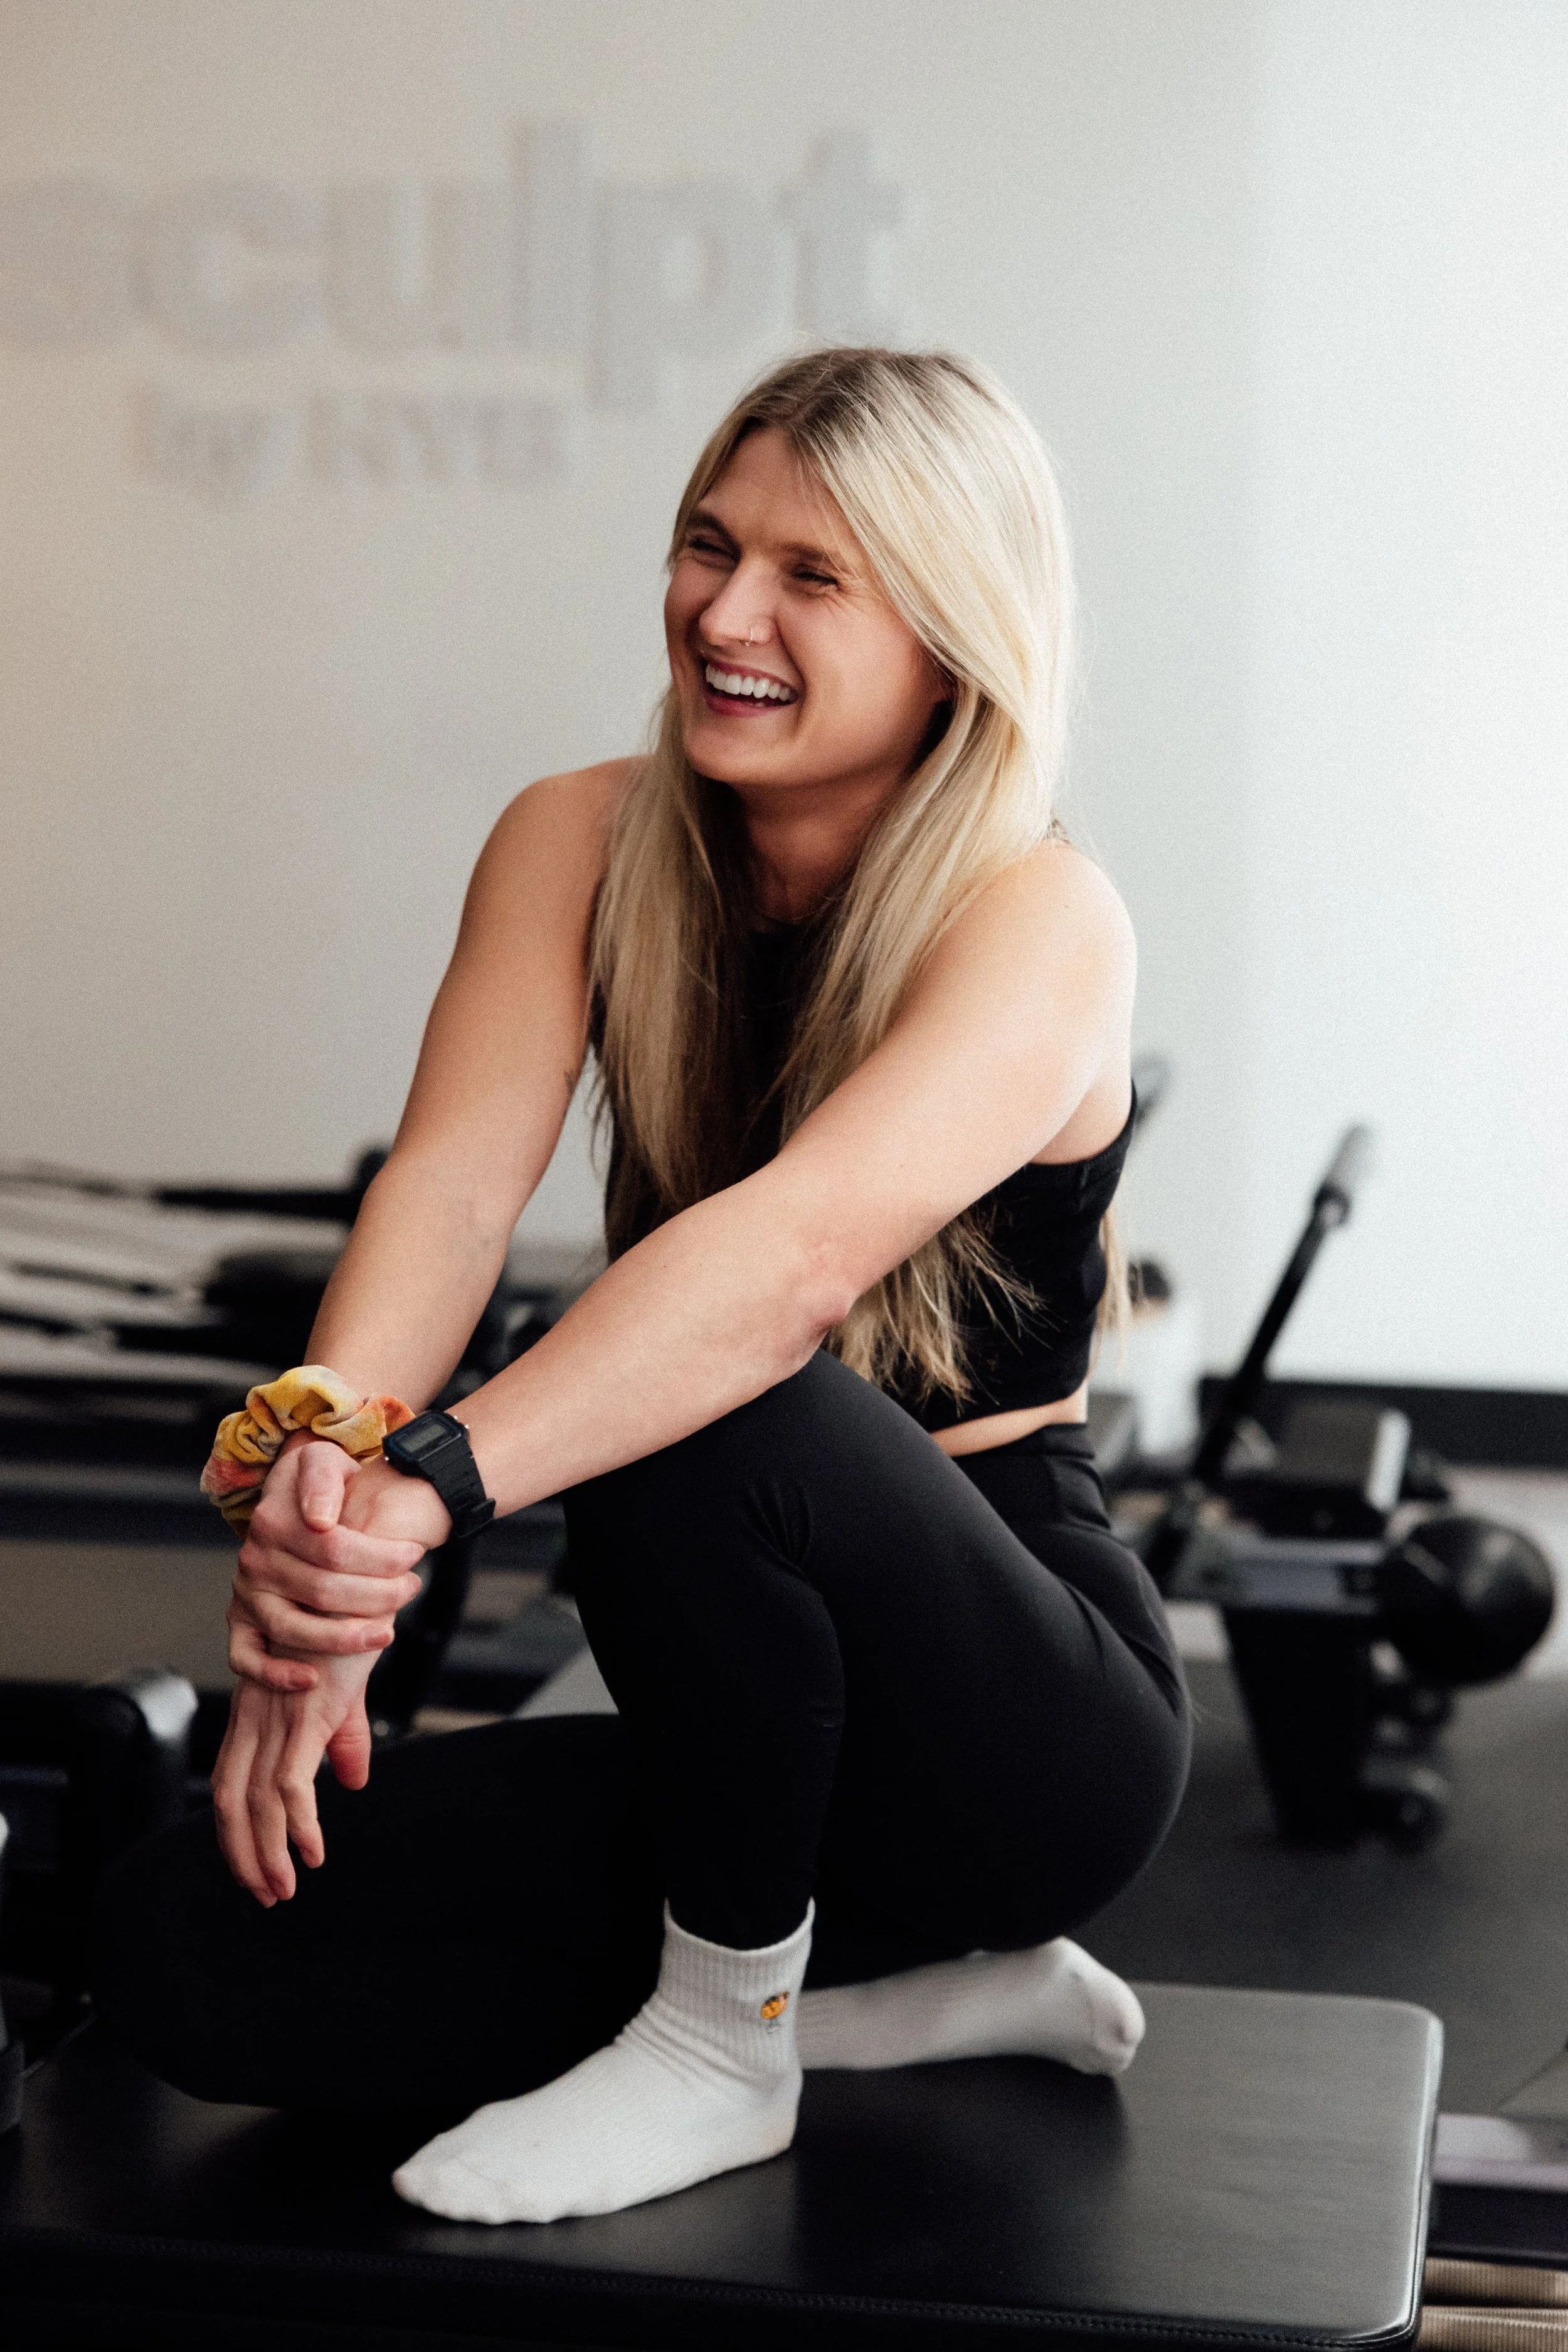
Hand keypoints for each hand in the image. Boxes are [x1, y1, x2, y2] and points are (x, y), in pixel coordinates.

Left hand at [212, 1653, 378, 1903]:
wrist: (359, 1582)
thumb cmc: (350, 1628)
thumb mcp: (344, 1694)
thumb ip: (342, 1737)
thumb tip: (352, 1783)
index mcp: (257, 1711)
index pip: (228, 1783)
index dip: (233, 1831)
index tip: (253, 1870)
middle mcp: (256, 1716)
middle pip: (228, 1800)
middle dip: (241, 1854)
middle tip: (265, 1894)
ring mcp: (276, 1715)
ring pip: (254, 1802)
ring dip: (266, 1852)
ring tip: (284, 1888)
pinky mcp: (304, 1715)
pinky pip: (290, 1783)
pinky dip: (298, 1824)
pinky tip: (313, 1851)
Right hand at [230, 1442, 429, 1690]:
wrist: (292, 1500)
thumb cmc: (318, 1485)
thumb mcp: (322, 1460)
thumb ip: (323, 1478)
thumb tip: (320, 1519)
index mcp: (274, 1520)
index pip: (334, 1548)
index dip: (380, 1556)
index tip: (414, 1554)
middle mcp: (255, 1559)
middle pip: (322, 1590)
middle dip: (377, 1595)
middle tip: (412, 1588)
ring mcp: (246, 1594)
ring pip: (291, 1627)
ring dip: (343, 1638)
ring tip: (386, 1633)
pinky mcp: (240, 1622)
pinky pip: (245, 1658)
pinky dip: (275, 1673)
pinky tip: (311, 1679)